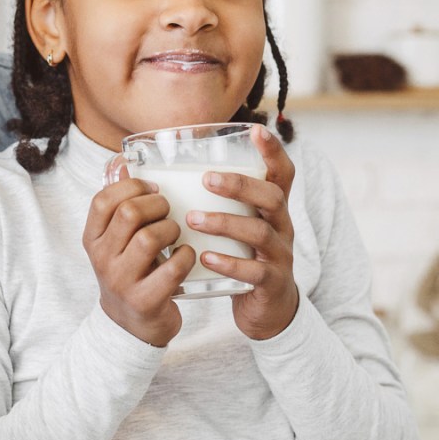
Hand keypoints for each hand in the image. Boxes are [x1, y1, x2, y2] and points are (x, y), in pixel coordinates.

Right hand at [83, 168, 191, 345]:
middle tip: (169, 210)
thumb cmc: (129, 272)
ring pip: (150, 238)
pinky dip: (187, 256)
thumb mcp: (114, 241)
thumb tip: (123, 164)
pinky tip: (187, 255)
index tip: (152, 189)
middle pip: (129, 213)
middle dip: (158, 205)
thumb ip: (118, 206)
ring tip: (177, 234)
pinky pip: (173, 268)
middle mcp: (102, 258)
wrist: (129, 326)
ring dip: (172, 229)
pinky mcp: (145, 300)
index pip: (103, 200)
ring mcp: (121, 281)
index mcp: (92, 238)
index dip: (132, 186)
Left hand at [186, 125, 298, 338]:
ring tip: (193, 219)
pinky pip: (255, 271)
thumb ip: (213, 201)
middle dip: (240, 185)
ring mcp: (279, 255)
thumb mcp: (235, 225)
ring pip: (260, 233)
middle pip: (272, 197)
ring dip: (226, 223)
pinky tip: (206, 258)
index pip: (282, 173)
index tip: (256, 130)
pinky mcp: (272, 283)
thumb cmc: (240, 256)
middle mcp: (281, 226)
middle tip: (206, 179)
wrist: (265, 309)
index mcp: (272, 208)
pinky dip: (230, 264)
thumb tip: (156, 174)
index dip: (273, 151)